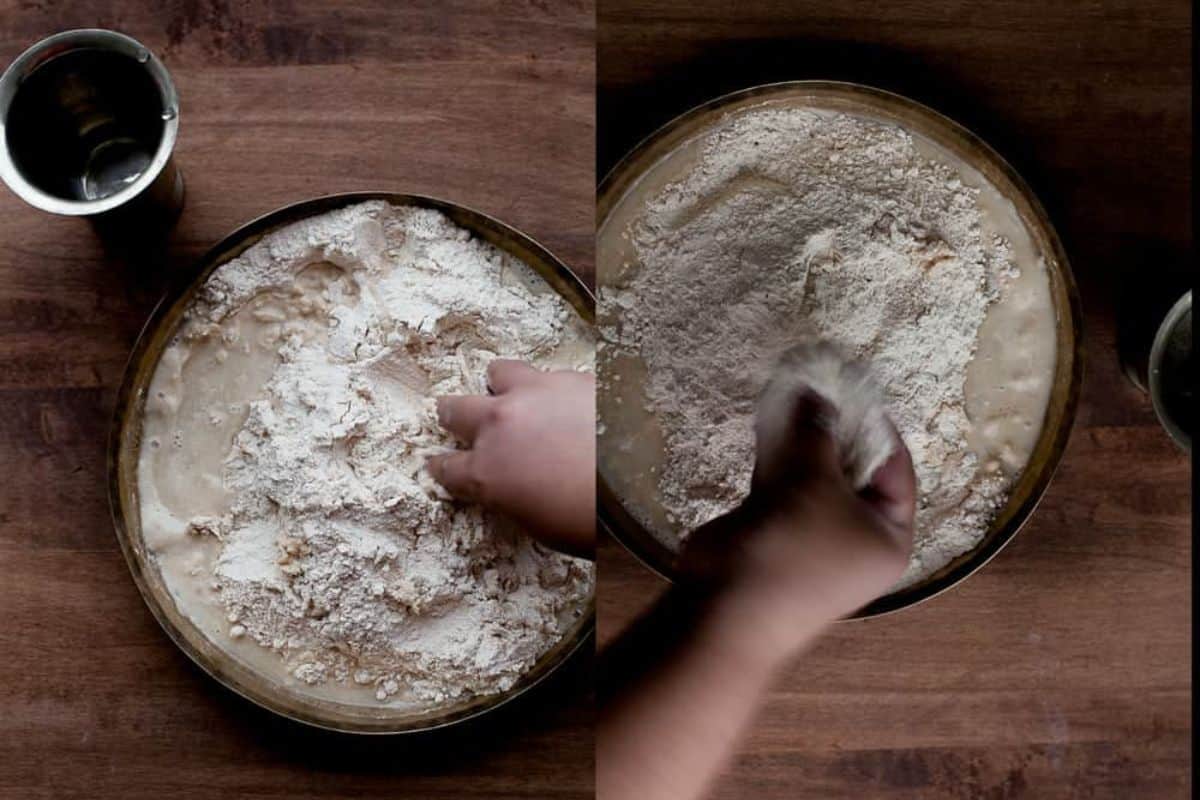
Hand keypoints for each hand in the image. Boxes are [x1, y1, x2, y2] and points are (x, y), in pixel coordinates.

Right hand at [427, 360, 594, 557]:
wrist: (643, 485)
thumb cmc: (594, 523)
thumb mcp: (541, 527)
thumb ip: (514, 498)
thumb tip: (515, 486)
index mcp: (486, 473)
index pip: (445, 469)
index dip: (442, 468)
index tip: (441, 465)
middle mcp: (500, 426)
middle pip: (455, 410)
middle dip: (453, 416)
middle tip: (457, 419)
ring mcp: (533, 394)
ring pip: (498, 372)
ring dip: (502, 386)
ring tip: (516, 395)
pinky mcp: (569, 377)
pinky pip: (549, 375)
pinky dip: (552, 387)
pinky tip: (571, 401)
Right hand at [682, 389, 915, 659]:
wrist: (725, 608)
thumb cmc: (791, 549)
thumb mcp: (814, 482)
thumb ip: (817, 431)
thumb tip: (818, 393)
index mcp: (888, 536)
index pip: (896, 470)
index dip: (876, 426)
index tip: (852, 387)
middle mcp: (856, 536)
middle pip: (853, 469)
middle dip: (832, 427)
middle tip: (817, 383)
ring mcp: (812, 535)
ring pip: (813, 474)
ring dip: (801, 436)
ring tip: (791, 390)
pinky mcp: (774, 529)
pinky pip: (782, 484)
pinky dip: (776, 454)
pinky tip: (767, 416)